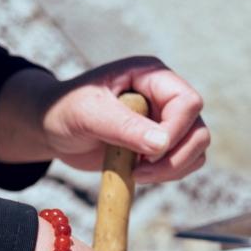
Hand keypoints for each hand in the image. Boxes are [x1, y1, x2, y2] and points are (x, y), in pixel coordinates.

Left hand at [0, 57, 209, 182]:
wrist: (51, 128)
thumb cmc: (64, 110)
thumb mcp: (88, 114)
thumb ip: (125, 126)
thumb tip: (163, 143)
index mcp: (151, 76)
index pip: (187, 102)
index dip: (175, 130)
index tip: (148, 153)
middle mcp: (166, 96)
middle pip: (198, 130)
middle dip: (175, 156)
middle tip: (141, 169)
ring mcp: (168, 121)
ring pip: (196, 150)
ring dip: (173, 168)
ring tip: (137, 173)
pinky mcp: (164, 144)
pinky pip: (185, 163)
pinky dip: (169, 175)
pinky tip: (138, 173)